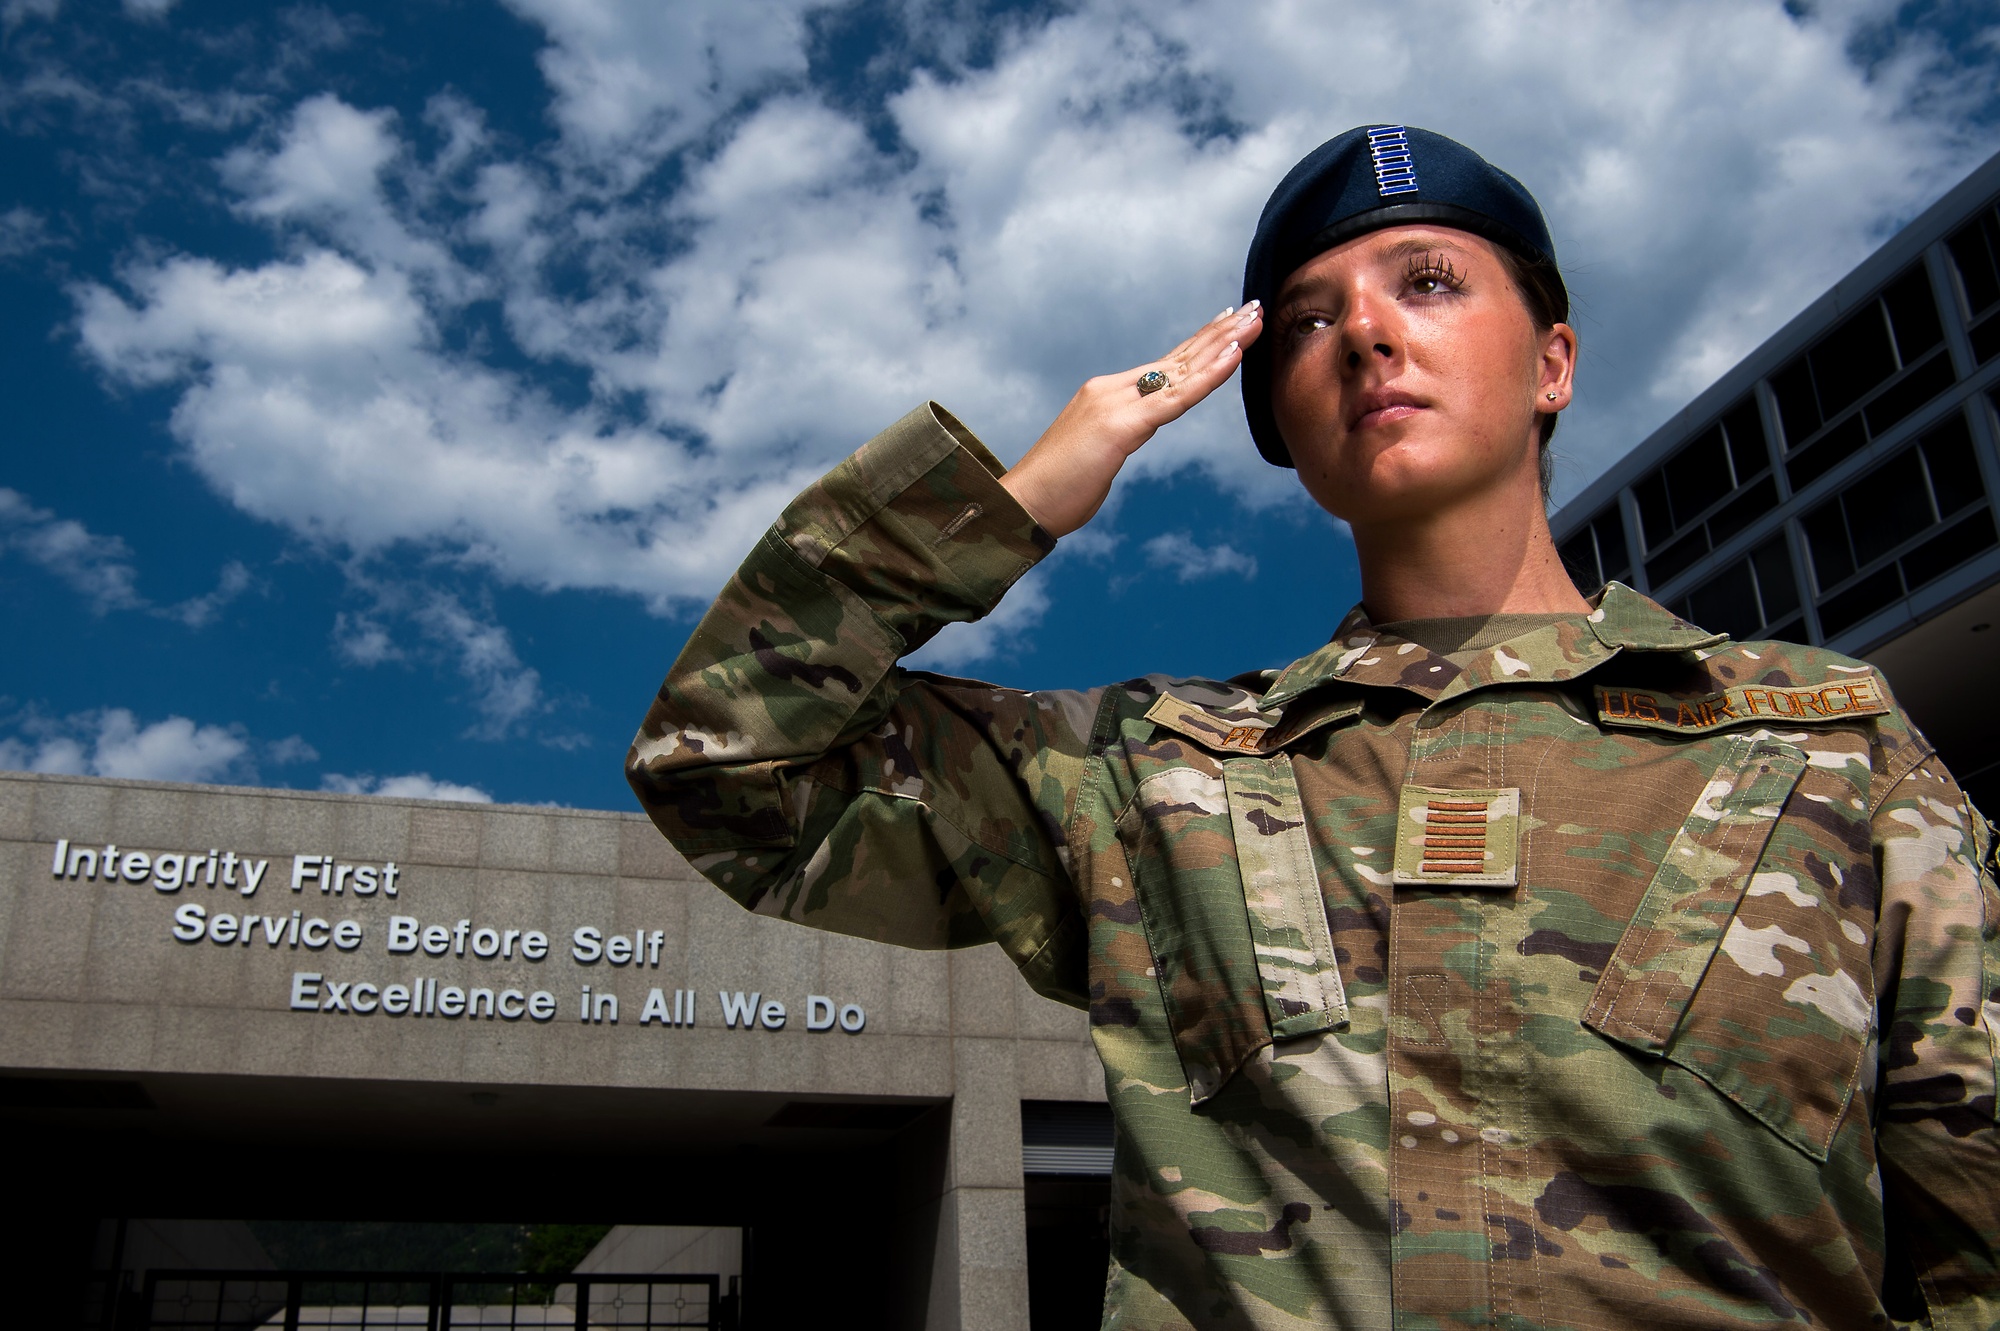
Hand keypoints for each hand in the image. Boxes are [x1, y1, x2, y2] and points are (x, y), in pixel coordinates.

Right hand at [1000, 301, 1263, 537]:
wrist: (1021, 505)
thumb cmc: (1054, 490)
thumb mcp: (1097, 455)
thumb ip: (1120, 435)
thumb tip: (1134, 433)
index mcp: (1106, 394)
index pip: (1163, 364)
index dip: (1199, 344)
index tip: (1228, 323)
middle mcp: (1112, 389)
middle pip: (1178, 357)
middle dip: (1220, 332)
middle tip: (1255, 306)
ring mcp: (1117, 404)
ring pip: (1183, 369)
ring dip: (1225, 342)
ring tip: (1255, 319)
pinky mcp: (1123, 427)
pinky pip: (1177, 397)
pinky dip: (1210, 374)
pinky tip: (1235, 354)